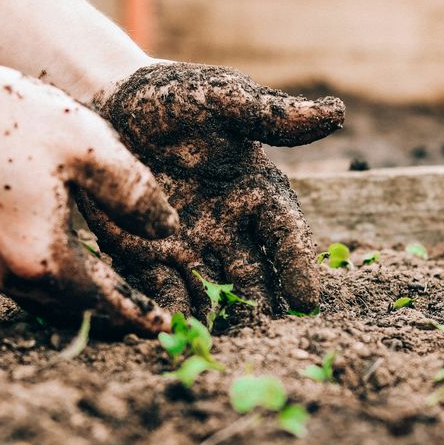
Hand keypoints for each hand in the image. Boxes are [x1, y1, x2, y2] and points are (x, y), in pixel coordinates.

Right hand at [0, 61, 178, 333]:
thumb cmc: (5, 117)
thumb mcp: (88, 145)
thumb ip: (135, 193)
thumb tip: (167, 230)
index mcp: (43, 259)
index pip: (105, 301)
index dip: (139, 314)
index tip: (164, 328)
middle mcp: (9, 275)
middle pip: (75, 310)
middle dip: (113, 315)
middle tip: (147, 318)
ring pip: (46, 300)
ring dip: (83, 302)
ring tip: (116, 297)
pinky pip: (24, 281)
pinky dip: (55, 283)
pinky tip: (71, 264)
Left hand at [80, 62, 343, 319]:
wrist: (107, 102)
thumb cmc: (173, 97)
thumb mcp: (221, 98)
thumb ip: (271, 115)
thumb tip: (336, 113)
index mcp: (256, 192)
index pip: (285, 235)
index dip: (297, 266)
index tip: (307, 300)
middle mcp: (229, 227)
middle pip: (253, 276)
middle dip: (261, 308)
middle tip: (268, 340)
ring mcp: (189, 246)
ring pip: (211, 292)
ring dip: (218, 319)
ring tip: (222, 347)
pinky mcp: (146, 255)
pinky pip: (161, 289)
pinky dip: (169, 311)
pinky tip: (171, 332)